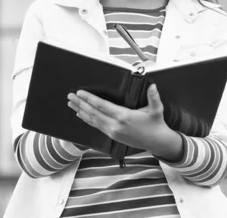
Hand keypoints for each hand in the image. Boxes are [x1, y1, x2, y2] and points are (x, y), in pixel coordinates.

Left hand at [67, 84, 182, 160]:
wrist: (156, 142)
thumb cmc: (155, 124)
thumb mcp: (156, 109)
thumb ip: (153, 97)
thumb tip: (153, 85)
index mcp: (124, 116)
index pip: (102, 106)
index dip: (89, 99)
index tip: (80, 92)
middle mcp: (115, 125)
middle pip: (93, 113)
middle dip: (80, 104)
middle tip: (70, 96)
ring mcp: (112, 131)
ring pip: (92, 120)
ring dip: (80, 111)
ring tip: (71, 104)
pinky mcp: (112, 135)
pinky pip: (96, 126)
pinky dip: (87, 119)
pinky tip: (80, 115)